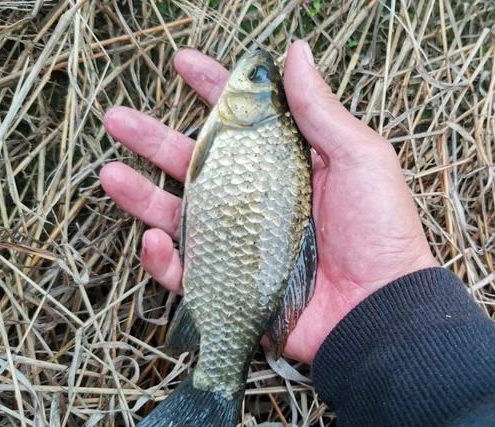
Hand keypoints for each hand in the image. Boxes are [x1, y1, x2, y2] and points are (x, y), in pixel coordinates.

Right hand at [100, 41, 436, 363]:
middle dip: (155, 140)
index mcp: (288, 166)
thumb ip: (321, 109)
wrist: (384, 307)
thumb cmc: (380, 230)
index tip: (183, 64)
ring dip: (142, 196)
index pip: (243, 122)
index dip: (213, 91)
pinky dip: (164, 259)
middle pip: (199, 164)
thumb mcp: (360, 158)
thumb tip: (295, 52)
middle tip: (119, 118)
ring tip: (110, 173)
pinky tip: (153, 238)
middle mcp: (260, 201)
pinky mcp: (234, 287)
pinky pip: (187, 273)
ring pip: (182, 215)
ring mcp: (243, 244)